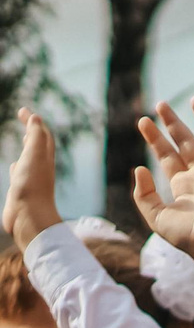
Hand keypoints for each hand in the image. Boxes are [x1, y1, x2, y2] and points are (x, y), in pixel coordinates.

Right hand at [5, 108, 63, 247]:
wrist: (29, 218)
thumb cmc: (32, 186)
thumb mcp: (34, 156)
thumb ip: (36, 137)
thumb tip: (36, 118)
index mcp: (44, 158)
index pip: (41, 134)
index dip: (33, 121)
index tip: (22, 110)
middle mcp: (39, 167)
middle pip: (38, 144)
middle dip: (32, 130)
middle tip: (25, 117)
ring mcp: (30, 179)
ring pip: (30, 159)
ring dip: (27, 147)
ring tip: (25, 139)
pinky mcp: (21, 191)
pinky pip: (20, 175)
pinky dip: (18, 166)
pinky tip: (16, 166)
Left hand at [133, 99, 193, 279]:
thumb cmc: (186, 236)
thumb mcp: (155, 215)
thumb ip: (144, 194)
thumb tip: (141, 168)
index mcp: (182, 185)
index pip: (167, 154)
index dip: (155, 138)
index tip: (143, 121)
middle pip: (186, 142)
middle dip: (174, 123)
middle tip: (161, 104)